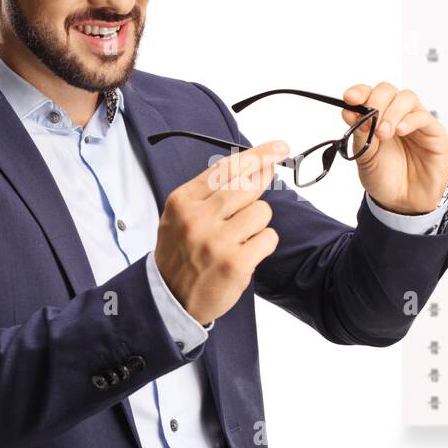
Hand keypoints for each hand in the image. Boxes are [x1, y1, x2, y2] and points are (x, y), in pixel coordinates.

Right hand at [154, 139, 289, 324]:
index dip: (258, 154)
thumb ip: (208, 192)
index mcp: (182, 201)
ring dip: (258, 223)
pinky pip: (269, 238)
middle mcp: (198, 219)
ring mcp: (217, 242)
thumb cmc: (180, 253)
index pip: (227, 168)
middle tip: (269, 177)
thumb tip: (252, 167)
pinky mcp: (235, 264)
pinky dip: (264, 244)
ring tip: (240, 237)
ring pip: (262, 211)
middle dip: (264, 179)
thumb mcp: (179, 216)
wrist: (169, 300)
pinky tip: (247, 253)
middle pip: (249, 184)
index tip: (278, 148)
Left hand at [341, 82, 447, 214]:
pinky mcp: (434, 133)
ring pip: (407, 98)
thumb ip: (359, 134)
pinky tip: (400, 130)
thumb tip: (350, 111)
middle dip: (376, 101)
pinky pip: (424, 117)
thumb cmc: (385, 179)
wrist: (403, 204)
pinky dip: (410, 120)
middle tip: (370, 121)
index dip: (359, 92)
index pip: (369, 94)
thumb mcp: (365, 158)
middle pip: (388, 90)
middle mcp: (397, 116)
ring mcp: (416, 123)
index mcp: (377, 118)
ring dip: (392, 111)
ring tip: (384, 133)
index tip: (349, 99)